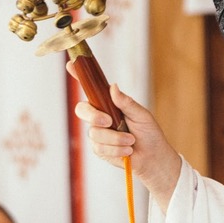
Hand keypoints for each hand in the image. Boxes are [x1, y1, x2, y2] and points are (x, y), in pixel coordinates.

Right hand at [65, 63, 181, 208]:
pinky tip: (127, 151)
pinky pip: (100, 148)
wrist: (152, 157)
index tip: (71, 65)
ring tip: (131, 141)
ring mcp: (97, 133)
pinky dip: (116, 150)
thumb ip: (126, 102)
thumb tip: (113, 87)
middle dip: (94, 116)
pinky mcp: (99, 149)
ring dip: (116, 139)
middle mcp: (99, 116)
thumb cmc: (148, 133)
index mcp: (108, 103)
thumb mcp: (141, 114)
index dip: (78, 76)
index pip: (90, 89)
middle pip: (82, 110)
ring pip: (95, 133)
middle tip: (109, 122)